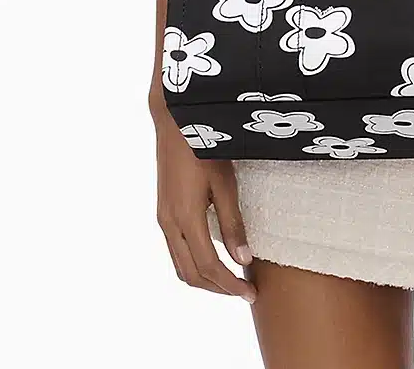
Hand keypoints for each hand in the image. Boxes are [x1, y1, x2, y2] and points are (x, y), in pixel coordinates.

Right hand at [153, 103, 256, 303]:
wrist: (174, 120)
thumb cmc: (204, 146)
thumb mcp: (225, 183)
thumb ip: (232, 223)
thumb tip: (243, 259)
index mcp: (185, 219)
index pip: (208, 267)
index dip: (230, 284)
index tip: (250, 293)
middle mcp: (169, 224)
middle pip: (191, 274)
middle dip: (218, 288)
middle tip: (244, 291)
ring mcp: (163, 219)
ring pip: (181, 265)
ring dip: (205, 279)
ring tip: (231, 280)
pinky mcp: (163, 211)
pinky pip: (176, 250)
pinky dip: (195, 264)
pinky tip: (213, 258)